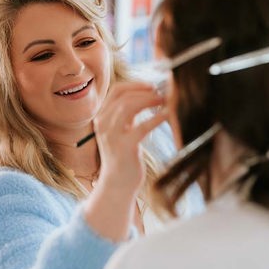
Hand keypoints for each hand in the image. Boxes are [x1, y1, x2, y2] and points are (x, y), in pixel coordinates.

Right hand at [83, 82, 167, 240]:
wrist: (117, 184)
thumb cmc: (123, 156)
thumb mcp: (120, 131)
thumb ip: (127, 114)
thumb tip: (148, 93)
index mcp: (102, 117)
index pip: (116, 90)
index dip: (135, 84)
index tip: (152, 86)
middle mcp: (103, 124)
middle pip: (124, 95)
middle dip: (145, 90)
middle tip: (162, 93)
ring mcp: (112, 135)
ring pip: (130, 106)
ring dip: (150, 100)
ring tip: (165, 101)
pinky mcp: (125, 147)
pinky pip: (142, 126)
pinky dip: (156, 118)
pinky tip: (167, 115)